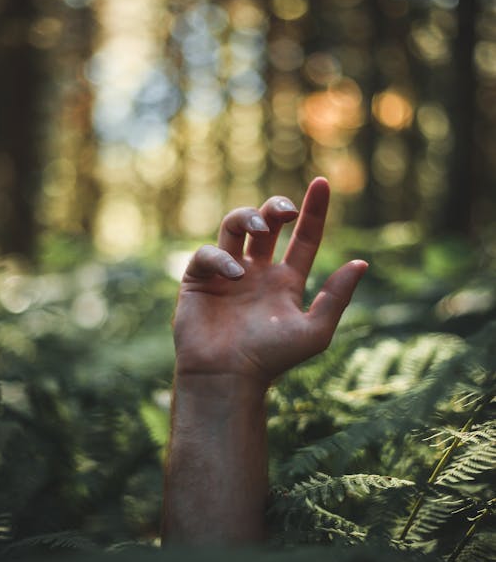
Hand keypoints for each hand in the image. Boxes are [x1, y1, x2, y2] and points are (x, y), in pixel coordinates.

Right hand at [173, 178, 366, 386]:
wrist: (227, 378)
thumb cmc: (272, 360)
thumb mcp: (315, 331)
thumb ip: (336, 297)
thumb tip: (362, 262)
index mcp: (286, 281)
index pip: (303, 238)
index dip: (314, 211)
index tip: (323, 183)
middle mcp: (258, 272)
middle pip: (268, 224)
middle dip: (276, 207)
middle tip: (285, 210)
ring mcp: (227, 274)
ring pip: (235, 226)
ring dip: (247, 215)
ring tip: (257, 225)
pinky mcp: (199, 280)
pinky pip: (208, 253)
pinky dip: (221, 257)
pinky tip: (234, 276)